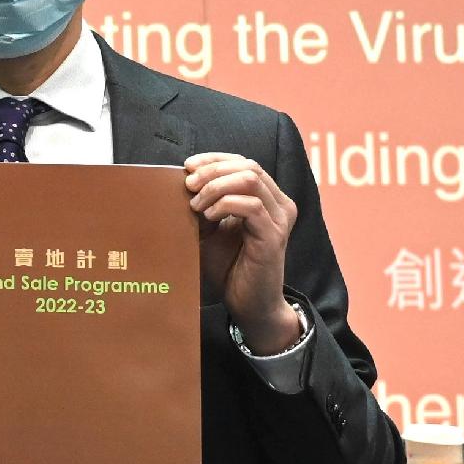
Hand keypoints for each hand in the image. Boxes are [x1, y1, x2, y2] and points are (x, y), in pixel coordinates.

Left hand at [185, 151, 303, 351]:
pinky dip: (225, 204)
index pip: (243, 162)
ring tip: (197, 204)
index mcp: (267, 198)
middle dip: (212, 170)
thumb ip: (203, 204)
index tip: (188, 166)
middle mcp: (279, 203)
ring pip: (250, 179)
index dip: (214, 159)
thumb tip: (184, 181)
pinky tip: (208, 216)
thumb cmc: (229, 267)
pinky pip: (251, 206)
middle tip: (188, 185)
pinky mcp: (274, 236)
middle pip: (247, 165)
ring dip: (216, 186)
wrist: (249, 304)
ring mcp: (280, 219)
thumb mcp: (210, 230)